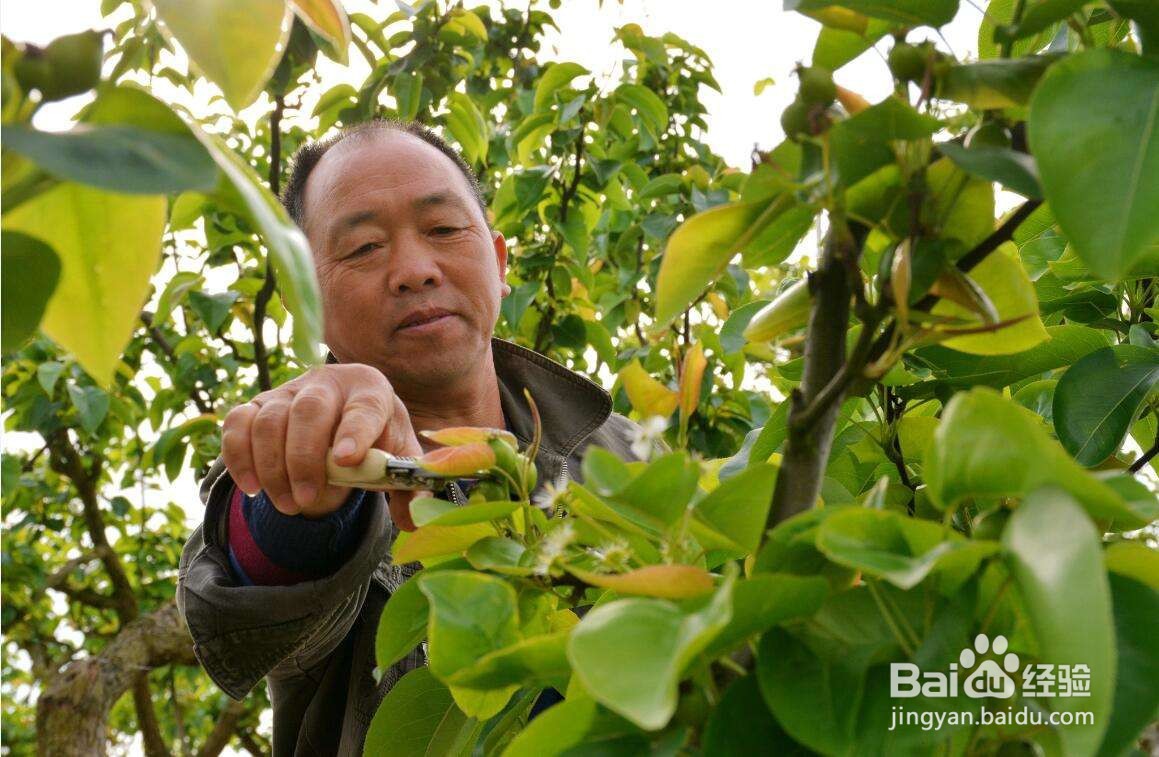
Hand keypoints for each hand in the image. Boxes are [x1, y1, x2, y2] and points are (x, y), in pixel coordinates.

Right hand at [220, 364, 421, 528]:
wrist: (342, 416)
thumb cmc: (374, 437)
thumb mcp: (398, 454)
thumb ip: (408, 484)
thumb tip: (412, 521)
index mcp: (370, 388)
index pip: (364, 406)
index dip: (355, 432)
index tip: (348, 461)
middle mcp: (327, 382)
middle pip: (308, 412)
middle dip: (305, 459)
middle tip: (307, 500)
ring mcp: (287, 391)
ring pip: (268, 420)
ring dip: (273, 468)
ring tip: (289, 505)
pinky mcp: (256, 405)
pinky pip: (236, 424)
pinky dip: (239, 458)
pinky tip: (253, 489)